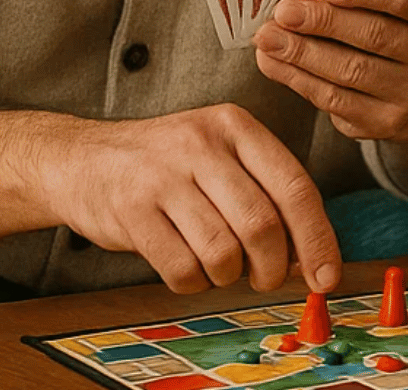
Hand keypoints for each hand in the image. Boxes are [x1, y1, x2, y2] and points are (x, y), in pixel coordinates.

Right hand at [39, 104, 341, 294]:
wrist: (82, 159)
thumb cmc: (165, 164)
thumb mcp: (220, 155)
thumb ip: (265, 194)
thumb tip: (308, 258)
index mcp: (235, 126)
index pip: (294, 186)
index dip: (317, 239)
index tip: (325, 276)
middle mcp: (201, 144)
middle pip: (262, 225)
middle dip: (271, 267)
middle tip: (265, 277)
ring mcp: (162, 176)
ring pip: (223, 252)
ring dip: (228, 275)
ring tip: (217, 264)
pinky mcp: (131, 210)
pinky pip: (181, 268)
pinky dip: (193, 281)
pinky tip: (187, 265)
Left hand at [253, 0, 407, 140]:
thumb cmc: (394, 32)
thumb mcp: (393, 6)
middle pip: (374, 35)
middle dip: (322, 21)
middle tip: (282, 11)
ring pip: (350, 71)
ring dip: (301, 53)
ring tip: (266, 37)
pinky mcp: (387, 124)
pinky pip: (335, 100)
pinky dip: (298, 79)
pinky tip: (273, 63)